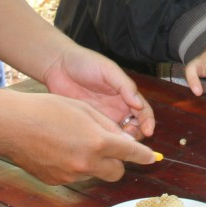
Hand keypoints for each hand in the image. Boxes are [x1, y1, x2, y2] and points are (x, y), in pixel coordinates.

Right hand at [0, 93, 156, 184]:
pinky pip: (75, 175)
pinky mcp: (56, 181)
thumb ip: (107, 126)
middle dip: (118, 162)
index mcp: (98, 142)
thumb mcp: (83, 110)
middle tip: (108, 147)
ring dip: (95, 163)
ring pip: (95, 173)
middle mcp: (87, 163)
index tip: (152, 158)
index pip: (130, 153)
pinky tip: (60, 150)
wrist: (11, 125)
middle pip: (117, 172)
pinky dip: (75, 166)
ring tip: (75, 142)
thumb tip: (122, 139)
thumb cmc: (46, 109)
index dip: (144, 156)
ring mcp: (71, 175)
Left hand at [39, 45, 154, 138]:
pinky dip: (105, 142)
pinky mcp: (88, 123)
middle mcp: (117, 108)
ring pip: (118, 135)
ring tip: (117, 143)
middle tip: (130, 139)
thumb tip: (139, 104)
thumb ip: (125, 86)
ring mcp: (102, 117)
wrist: (57, 66)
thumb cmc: (84, 62)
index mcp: (125, 94)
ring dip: (122, 142)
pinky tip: (102, 144)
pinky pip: (100, 136)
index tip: (148, 131)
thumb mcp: (108, 70)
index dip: (148, 122)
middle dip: (137, 135)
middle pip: (134, 127)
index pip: (143, 111)